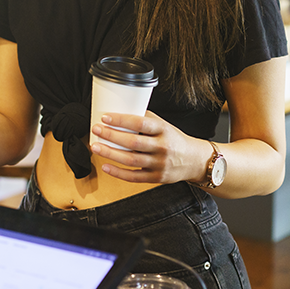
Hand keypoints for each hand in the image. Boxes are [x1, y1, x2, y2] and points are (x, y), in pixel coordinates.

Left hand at [89, 111, 207, 183]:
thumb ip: (144, 118)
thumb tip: (119, 110)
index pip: (140, 123)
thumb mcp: (163, 124)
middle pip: (133, 142)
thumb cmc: (173, 139)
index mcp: (163, 130)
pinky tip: (105, 166)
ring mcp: (159, 164)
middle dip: (111, 136)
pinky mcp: (157, 178)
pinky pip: (134, 177)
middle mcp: (162, 147)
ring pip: (131, 160)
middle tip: (96, 129)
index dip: (121, 120)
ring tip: (95, 146)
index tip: (105, 117)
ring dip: (110, 153)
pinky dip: (118, 173)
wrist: (194, 160)